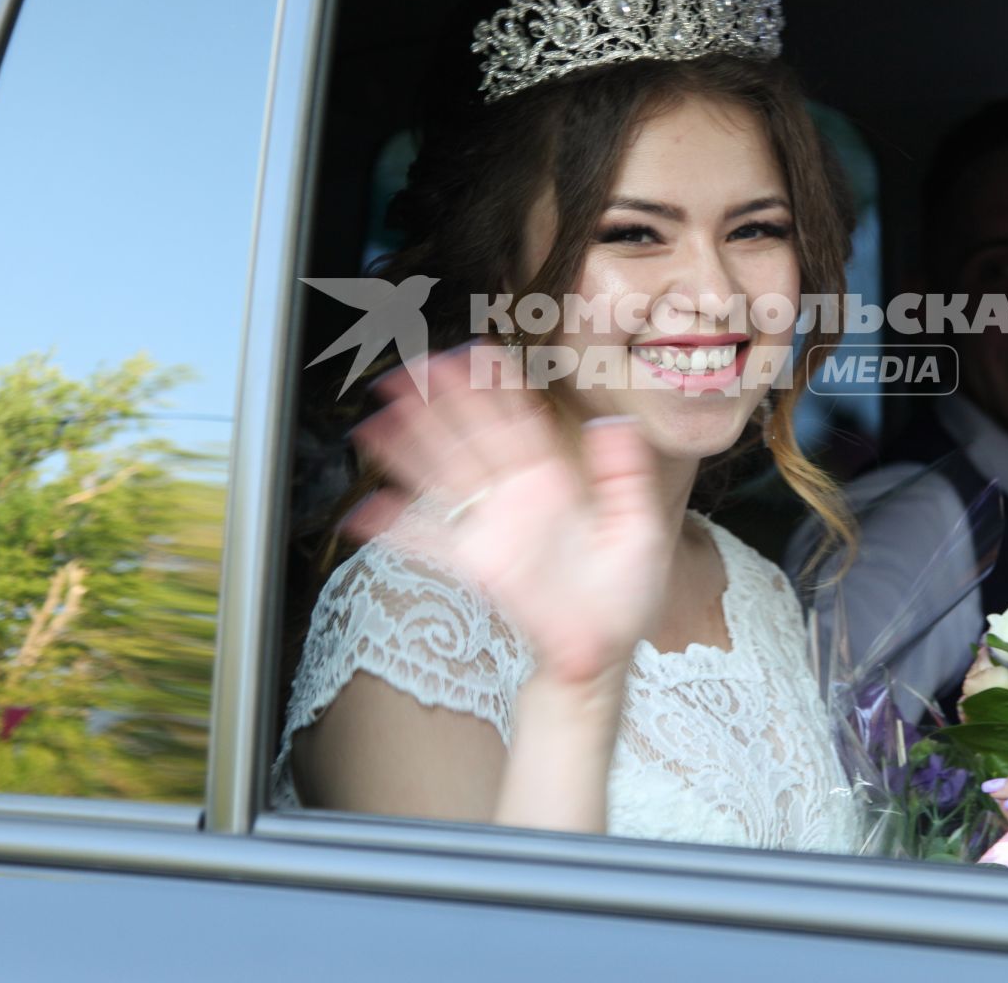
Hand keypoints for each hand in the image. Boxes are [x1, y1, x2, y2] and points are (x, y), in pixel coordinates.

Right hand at [348, 344, 670, 686]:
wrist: (602, 654)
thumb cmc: (623, 596)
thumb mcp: (640, 528)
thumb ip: (626, 476)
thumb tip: (614, 424)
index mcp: (555, 482)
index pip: (518, 423)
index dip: (494, 388)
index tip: (474, 353)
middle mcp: (517, 498)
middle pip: (470, 438)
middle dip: (441, 401)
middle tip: (412, 367)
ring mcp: (491, 529)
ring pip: (443, 475)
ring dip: (409, 447)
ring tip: (377, 420)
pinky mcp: (475, 565)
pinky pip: (427, 541)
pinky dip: (395, 527)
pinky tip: (367, 510)